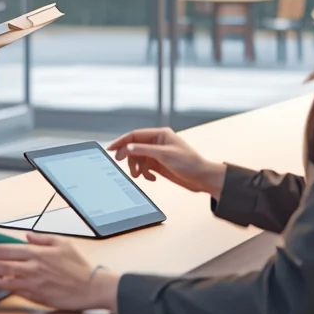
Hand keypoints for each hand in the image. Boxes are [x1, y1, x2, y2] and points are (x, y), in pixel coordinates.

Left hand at [0, 233, 119, 311]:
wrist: (92, 287)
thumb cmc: (79, 267)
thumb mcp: (63, 243)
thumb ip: (42, 238)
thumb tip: (27, 236)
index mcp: (36, 252)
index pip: (4, 249)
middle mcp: (31, 266)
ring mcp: (32, 282)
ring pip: (2, 277)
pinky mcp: (36, 295)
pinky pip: (12, 289)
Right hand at [107, 127, 226, 199]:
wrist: (203, 178)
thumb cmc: (190, 163)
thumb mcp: (164, 155)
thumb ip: (144, 150)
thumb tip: (126, 148)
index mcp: (160, 134)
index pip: (135, 135)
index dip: (122, 142)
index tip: (111, 149)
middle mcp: (158, 143)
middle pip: (134, 147)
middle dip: (129, 158)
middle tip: (125, 167)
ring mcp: (158, 154)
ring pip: (138, 158)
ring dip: (137, 168)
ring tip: (139, 176)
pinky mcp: (159, 165)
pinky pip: (145, 167)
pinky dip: (145, 173)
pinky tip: (151, 179)